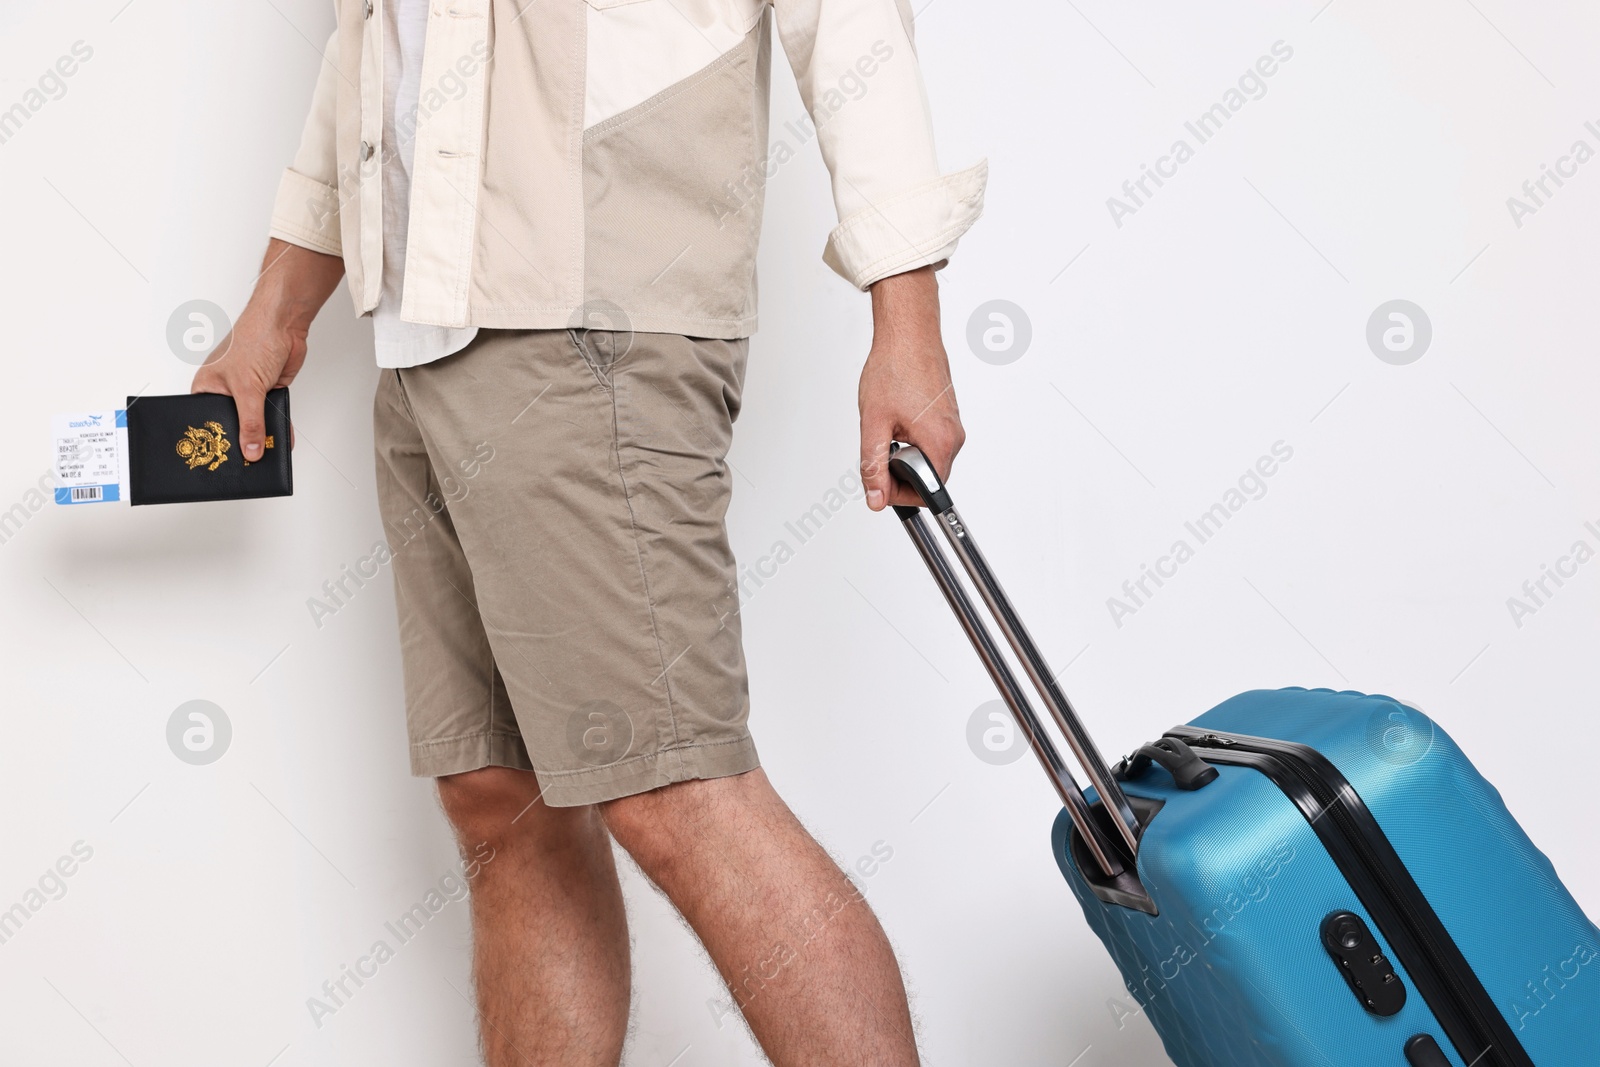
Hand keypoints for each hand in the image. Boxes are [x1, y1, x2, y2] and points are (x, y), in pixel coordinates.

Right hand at [190, 239, 342, 459]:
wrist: (284, 323)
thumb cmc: (253, 339)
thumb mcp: (247, 388)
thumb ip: (250, 422)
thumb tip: (250, 450)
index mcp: (206, 387)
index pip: (204, 421)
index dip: (212, 441)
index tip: (219, 462)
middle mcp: (224, 390)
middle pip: (231, 424)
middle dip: (240, 442)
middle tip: (245, 466)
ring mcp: (248, 391)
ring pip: (253, 421)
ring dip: (261, 436)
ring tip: (265, 459)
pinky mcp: (268, 390)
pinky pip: (271, 415)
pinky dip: (276, 426)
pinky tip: (281, 442)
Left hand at [858, 266, 964, 509]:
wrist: (908, 334)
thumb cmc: (895, 368)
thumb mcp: (874, 424)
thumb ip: (873, 466)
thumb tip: (875, 498)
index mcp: (940, 442)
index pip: (926, 492)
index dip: (897, 493)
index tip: (879, 481)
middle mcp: (954, 437)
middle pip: (929, 478)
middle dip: (900, 472)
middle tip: (879, 450)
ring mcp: (953, 426)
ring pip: (928, 460)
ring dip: (905, 455)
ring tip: (888, 429)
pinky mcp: (948, 417)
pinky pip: (931, 442)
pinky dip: (912, 440)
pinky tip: (899, 419)